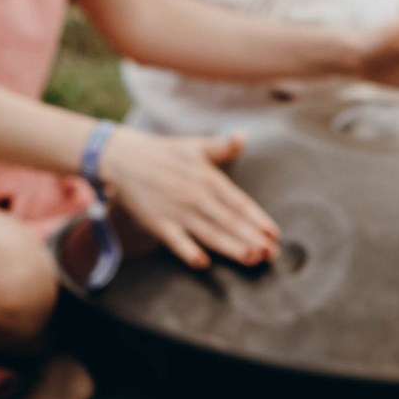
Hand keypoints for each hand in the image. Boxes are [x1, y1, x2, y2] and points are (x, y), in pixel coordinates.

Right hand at [98, 127, 278, 270]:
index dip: (258, 219)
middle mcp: (197, 197)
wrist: (124, 158)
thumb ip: (222, 147)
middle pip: (230, 222)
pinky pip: (176, 241)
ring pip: (210, 233)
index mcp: (209, 179)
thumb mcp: (195, 146)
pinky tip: (202, 262)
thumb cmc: (163, 153)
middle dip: (253, 239)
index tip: (274, 234)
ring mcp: (178, 211)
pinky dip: (188, 251)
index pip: (240, 203)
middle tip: (271, 255)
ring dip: (231, 247)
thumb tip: (242, 137)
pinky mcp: (159, 223)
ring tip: (251, 258)